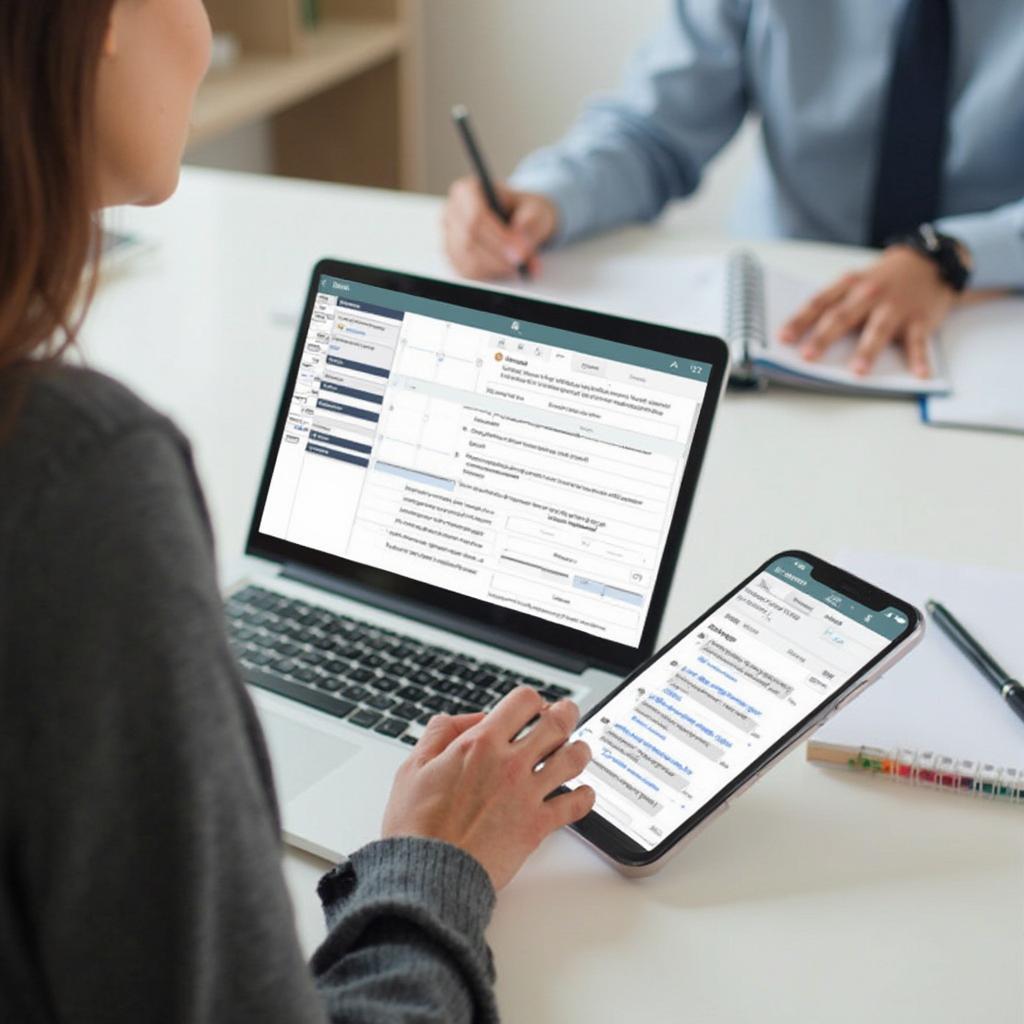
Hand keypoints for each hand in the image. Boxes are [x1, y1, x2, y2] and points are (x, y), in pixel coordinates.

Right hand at [381, 687, 593, 889]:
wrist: (429, 873)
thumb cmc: (417, 826)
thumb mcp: (413, 767)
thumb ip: (438, 734)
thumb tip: (459, 720)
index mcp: (481, 743)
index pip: (523, 701)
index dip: (530, 701)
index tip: (531, 709)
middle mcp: (509, 763)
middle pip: (557, 723)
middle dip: (566, 714)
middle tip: (567, 715)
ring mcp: (527, 793)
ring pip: (573, 759)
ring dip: (579, 751)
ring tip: (578, 751)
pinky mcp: (537, 825)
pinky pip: (574, 805)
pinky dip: (584, 797)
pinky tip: (583, 794)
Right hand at [443, 176, 557, 279]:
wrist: (520, 222)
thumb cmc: (524, 211)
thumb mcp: (537, 210)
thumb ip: (531, 223)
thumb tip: (521, 244)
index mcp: (468, 191)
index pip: (476, 217)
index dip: (499, 237)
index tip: (520, 252)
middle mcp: (452, 213)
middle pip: (469, 241)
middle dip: (498, 257)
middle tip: (522, 263)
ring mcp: (449, 237)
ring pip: (467, 261)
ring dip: (496, 268)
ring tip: (519, 266)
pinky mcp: (453, 258)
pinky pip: (468, 273)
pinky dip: (490, 275)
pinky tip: (507, 269)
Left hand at [778, 246, 959, 377]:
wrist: (929, 263)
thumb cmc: (883, 279)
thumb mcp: (855, 282)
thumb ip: (833, 303)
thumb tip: (802, 334)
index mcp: (849, 285)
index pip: (819, 303)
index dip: (800, 320)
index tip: (783, 337)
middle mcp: (870, 294)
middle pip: (843, 317)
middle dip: (824, 337)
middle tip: (808, 355)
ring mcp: (896, 307)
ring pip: (879, 330)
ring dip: (868, 350)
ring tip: (857, 370)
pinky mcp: (920, 319)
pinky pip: (919, 342)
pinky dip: (920, 359)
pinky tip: (919, 374)